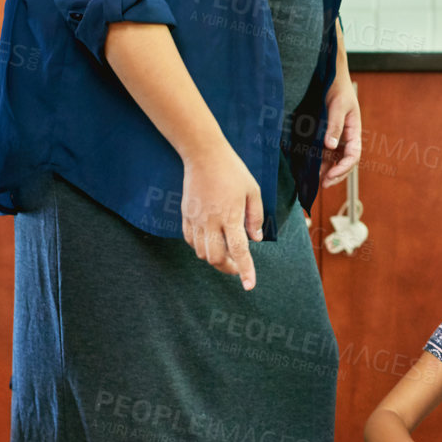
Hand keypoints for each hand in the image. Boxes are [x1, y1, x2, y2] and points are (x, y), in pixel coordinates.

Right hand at [180, 143, 263, 289]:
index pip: (239, 250)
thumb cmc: (233, 171)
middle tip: (238, 265)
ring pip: (201, 253)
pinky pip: (190, 241)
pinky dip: (201, 248)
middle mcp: (211, 221)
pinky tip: (210, 241)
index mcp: (230, 216)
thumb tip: (256, 240)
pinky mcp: (186, 216)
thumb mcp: (253, 191)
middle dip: (228, 268)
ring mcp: (196, 219)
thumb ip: (255, 217)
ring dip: (215, 258)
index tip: (249, 286)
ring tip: (226, 251)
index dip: (245, 270)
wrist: (203, 155)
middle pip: (216, 258)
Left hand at [320, 71, 361, 187]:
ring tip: (315, 181)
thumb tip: (330, 146)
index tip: (330, 174)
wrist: (330, 76)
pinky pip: (325, 153)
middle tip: (323, 184)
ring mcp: (336, 137)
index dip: (343, 167)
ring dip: (327, 171)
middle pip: (345, 162)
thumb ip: (334, 125)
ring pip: (334, 160)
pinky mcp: (326, 135)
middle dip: (336, 175)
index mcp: (354, 131)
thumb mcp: (338, 105)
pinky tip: (311, 169)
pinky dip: (319, 162)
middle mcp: (346, 137)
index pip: (353, 155)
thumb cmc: (338, 88)